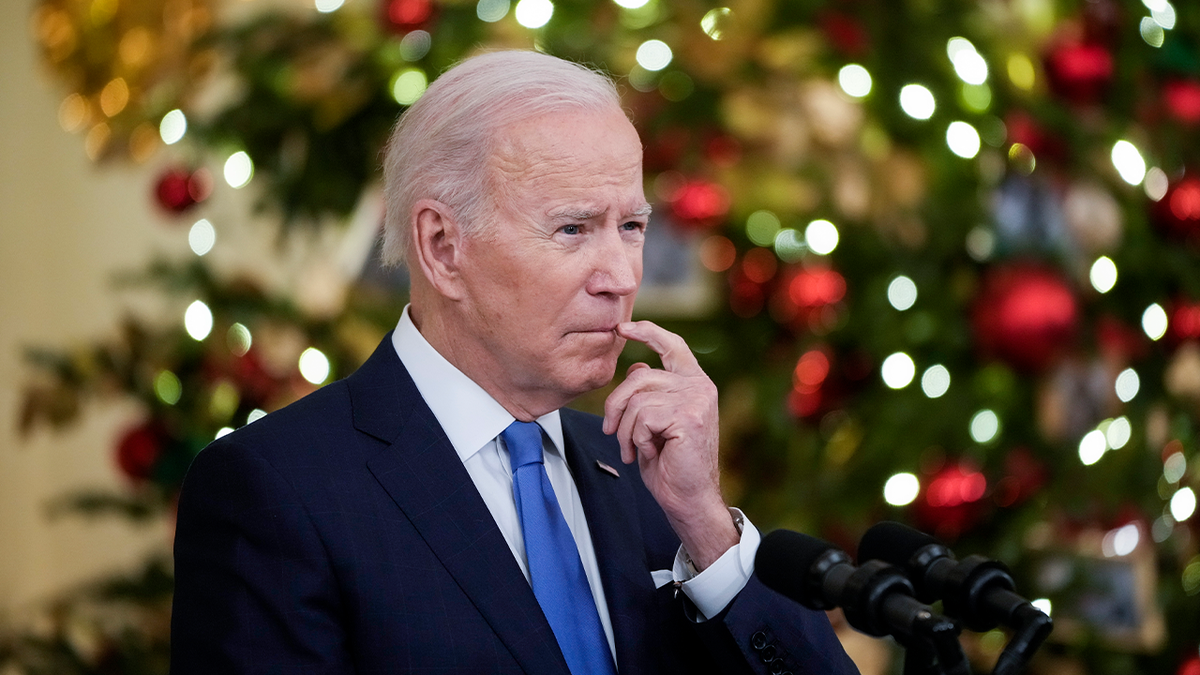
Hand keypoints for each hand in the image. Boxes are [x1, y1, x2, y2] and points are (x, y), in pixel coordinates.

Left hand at [603, 320, 738, 569]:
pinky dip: (636, 439)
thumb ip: (649, 394)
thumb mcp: (654, 423)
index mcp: (694, 383)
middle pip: (638, 377)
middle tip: (610, 431)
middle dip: (615, 405)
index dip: (647, 332)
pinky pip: (641, 417)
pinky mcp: (688, 416)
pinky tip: (650, 453)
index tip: (622, 327)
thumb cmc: (671, 465)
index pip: (672, 345)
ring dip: (625, 430)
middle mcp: (699, 386)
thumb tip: (634, 368)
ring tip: (635, 449)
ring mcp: (696, 399)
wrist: (689, 499)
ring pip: (636, 399)